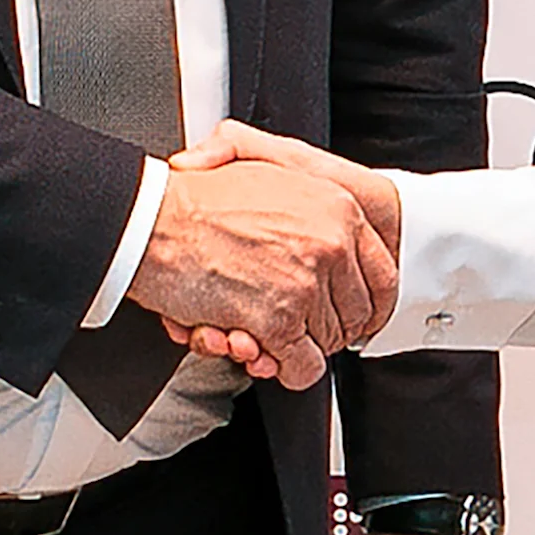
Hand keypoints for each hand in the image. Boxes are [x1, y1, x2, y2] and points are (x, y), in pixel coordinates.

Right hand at [159, 123, 404, 374]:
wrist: (152, 220)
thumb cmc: (199, 198)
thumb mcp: (270, 165)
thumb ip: (307, 190)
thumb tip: (333, 228)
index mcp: (338, 207)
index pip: (383, 273)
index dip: (363, 301)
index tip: (349, 311)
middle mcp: (332, 244)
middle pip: (355, 313)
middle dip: (323, 326)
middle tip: (293, 321)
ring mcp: (307, 283)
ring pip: (327, 342)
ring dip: (294, 345)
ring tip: (261, 325)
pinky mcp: (278, 319)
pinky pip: (301, 366)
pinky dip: (283, 368)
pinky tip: (260, 348)